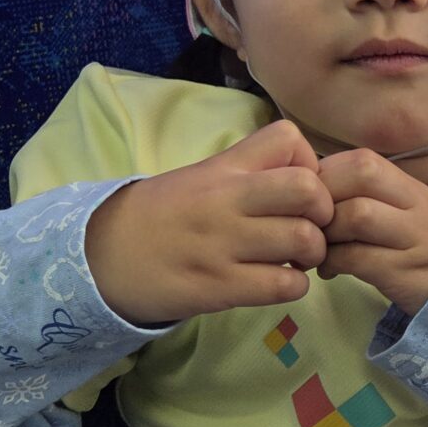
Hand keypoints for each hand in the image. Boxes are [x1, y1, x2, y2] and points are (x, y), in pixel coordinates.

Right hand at [85, 121, 332, 325]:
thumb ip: (250, 172)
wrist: (102, 257)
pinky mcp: (220, 287)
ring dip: (312, 253)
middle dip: (324, 211)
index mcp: (224, 168)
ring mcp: (224, 244)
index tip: (298, 188)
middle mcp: (227, 200)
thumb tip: (308, 179)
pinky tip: (276, 282)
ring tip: (295, 258)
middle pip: (309, 189)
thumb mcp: (203, 178)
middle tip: (311, 226)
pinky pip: (284, 285)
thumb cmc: (162, 215)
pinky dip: (293, 286)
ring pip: (304, 240)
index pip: (289, 139)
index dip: (309, 163)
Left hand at [316, 149, 427, 317]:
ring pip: (357, 216)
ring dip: (324, 231)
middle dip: (322, 197)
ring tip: (316, 247)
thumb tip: (311, 187)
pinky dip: (332, 263)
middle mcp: (415, 207)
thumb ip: (366, 194)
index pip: (363, 161)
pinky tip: (329, 269)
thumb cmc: (421, 241)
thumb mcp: (403, 209)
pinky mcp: (405, 274)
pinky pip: (357, 260)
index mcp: (408, 187)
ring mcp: (413, 240)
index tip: (310, 199)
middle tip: (306, 220)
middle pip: (361, 177)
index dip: (327, 174)